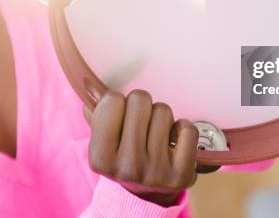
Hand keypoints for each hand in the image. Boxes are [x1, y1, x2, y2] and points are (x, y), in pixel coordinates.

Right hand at [84, 90, 198, 206]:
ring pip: (163, 111)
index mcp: (100, 158)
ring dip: (161, 117)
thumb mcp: (103, 139)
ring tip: (156, 135)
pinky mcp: (181, 174)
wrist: (147, 193)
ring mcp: (155, 172)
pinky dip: (183, 129)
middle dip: (142, 106)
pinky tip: (174, 142)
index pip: (112, 100)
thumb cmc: (124, 155)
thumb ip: (96, 111)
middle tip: (141, 124)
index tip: (120, 116)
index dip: (118, 102)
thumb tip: (90, 84)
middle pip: (140, 100)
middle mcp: (126, 168)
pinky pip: (187, 129)